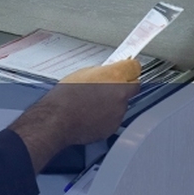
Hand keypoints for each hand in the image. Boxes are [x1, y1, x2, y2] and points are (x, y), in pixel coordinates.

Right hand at [9, 59, 140, 171]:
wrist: (57, 119)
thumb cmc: (65, 96)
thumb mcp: (84, 73)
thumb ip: (103, 72)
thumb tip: (109, 72)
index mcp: (115, 76)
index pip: (135, 67)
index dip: (129, 68)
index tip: (127, 69)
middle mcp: (121, 94)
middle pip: (132, 87)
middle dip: (123, 86)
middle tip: (108, 86)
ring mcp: (118, 112)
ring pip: (123, 104)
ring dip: (114, 102)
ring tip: (94, 103)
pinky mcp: (113, 127)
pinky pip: (114, 118)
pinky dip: (107, 116)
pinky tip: (92, 114)